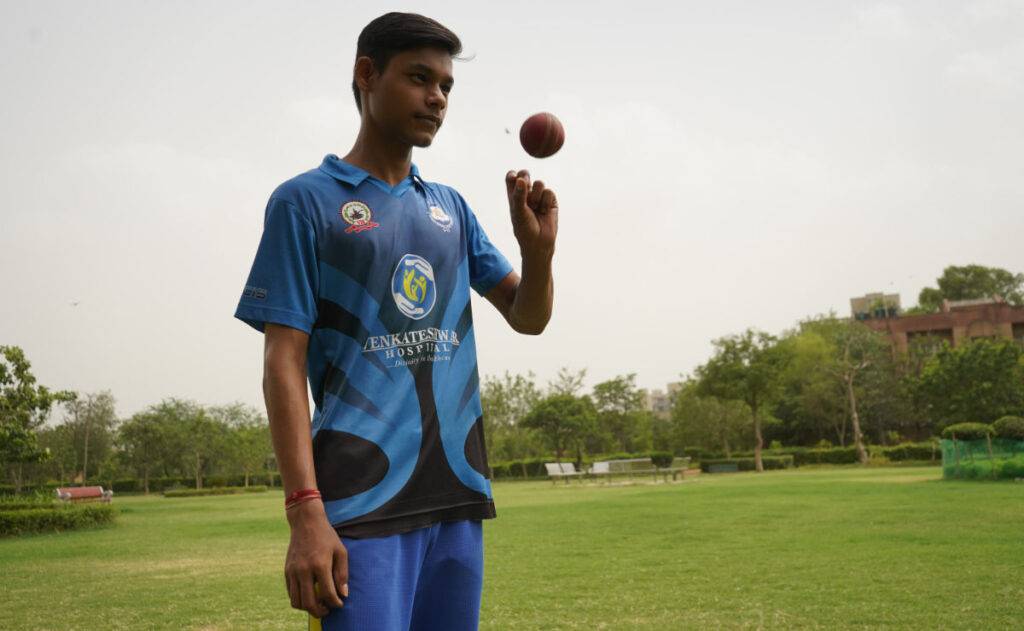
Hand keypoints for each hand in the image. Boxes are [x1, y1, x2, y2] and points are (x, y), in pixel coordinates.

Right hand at [284, 500, 348, 618]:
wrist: (306, 522)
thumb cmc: (326, 536)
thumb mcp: (341, 551)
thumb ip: (342, 574)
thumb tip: (343, 594)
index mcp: (320, 565)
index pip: (327, 594)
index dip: (335, 603)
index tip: (339, 604)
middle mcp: (304, 570)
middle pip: (309, 603)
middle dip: (320, 612)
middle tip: (327, 610)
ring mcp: (293, 571)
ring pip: (296, 601)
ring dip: (307, 608)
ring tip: (318, 604)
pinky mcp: (287, 571)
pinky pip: (290, 593)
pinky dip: (299, 598)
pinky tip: (309, 594)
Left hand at [505, 169, 557, 259]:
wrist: (539, 242)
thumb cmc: (524, 228)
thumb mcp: (518, 211)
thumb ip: (519, 195)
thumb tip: (521, 179)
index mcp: (514, 196)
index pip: (511, 178)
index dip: (513, 175)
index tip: (514, 178)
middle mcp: (526, 194)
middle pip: (525, 175)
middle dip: (526, 177)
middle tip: (526, 183)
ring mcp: (539, 197)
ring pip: (539, 183)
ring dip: (536, 195)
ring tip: (535, 208)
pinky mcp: (551, 201)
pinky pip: (549, 192)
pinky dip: (546, 202)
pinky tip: (544, 212)